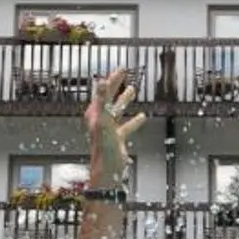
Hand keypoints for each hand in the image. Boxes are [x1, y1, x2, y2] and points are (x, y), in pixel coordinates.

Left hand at [83, 68, 145, 187]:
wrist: (107, 169)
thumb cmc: (104, 146)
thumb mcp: (103, 120)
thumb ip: (102, 100)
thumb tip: (101, 81)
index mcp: (96, 113)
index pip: (104, 91)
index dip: (113, 79)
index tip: (122, 69)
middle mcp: (100, 119)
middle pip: (109, 98)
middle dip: (117, 85)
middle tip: (124, 73)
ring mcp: (109, 129)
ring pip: (118, 110)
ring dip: (125, 100)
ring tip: (133, 89)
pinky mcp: (117, 139)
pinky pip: (127, 127)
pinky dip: (134, 121)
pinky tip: (142, 117)